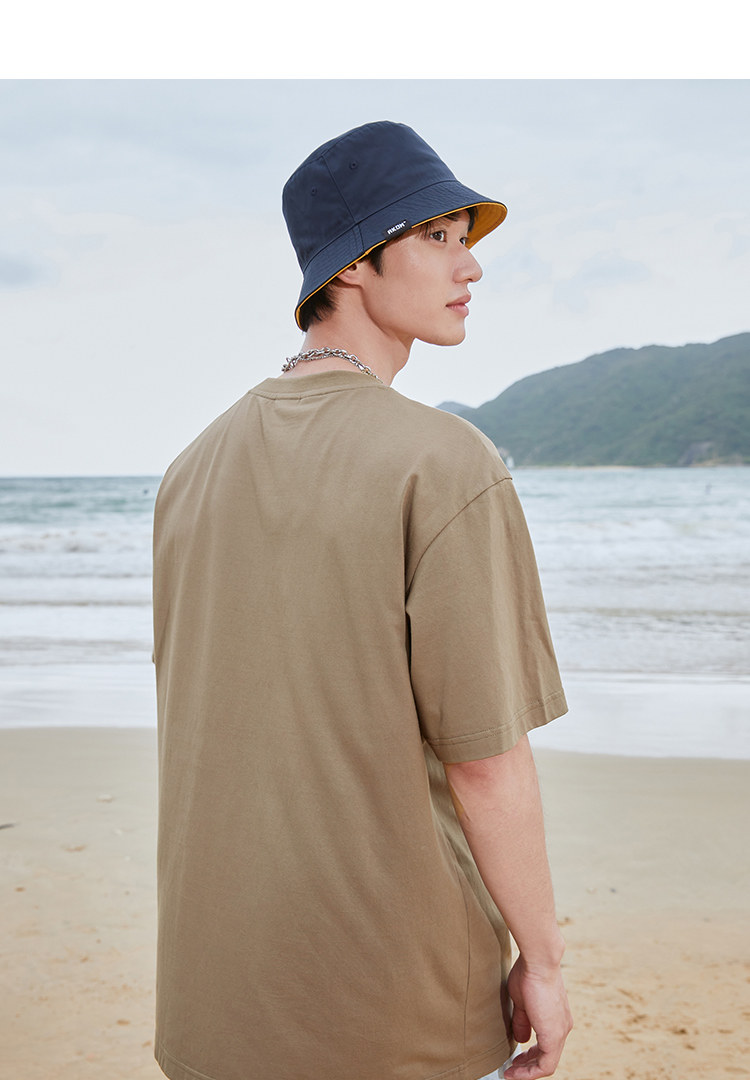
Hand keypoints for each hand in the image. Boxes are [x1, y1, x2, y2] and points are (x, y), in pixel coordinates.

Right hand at [502, 955, 572, 1078]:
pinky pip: (545, 1065)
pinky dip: (530, 1071)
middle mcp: (562, 1027)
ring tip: (510, 1073)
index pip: (545, 1044)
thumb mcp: (522, 1002)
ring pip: (547, 1063)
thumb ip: (522, 1021)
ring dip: (527, 1071)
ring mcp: (560, 1032)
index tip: (515, 1057)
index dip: (529, 1055)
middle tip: (511, 1068)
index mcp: (556, 1017)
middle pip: (547, 1056)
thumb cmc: (528, 974)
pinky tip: (515, 1072)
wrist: (539, 962)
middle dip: (527, 1065)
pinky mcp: (554, 1036)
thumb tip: (521, 1039)